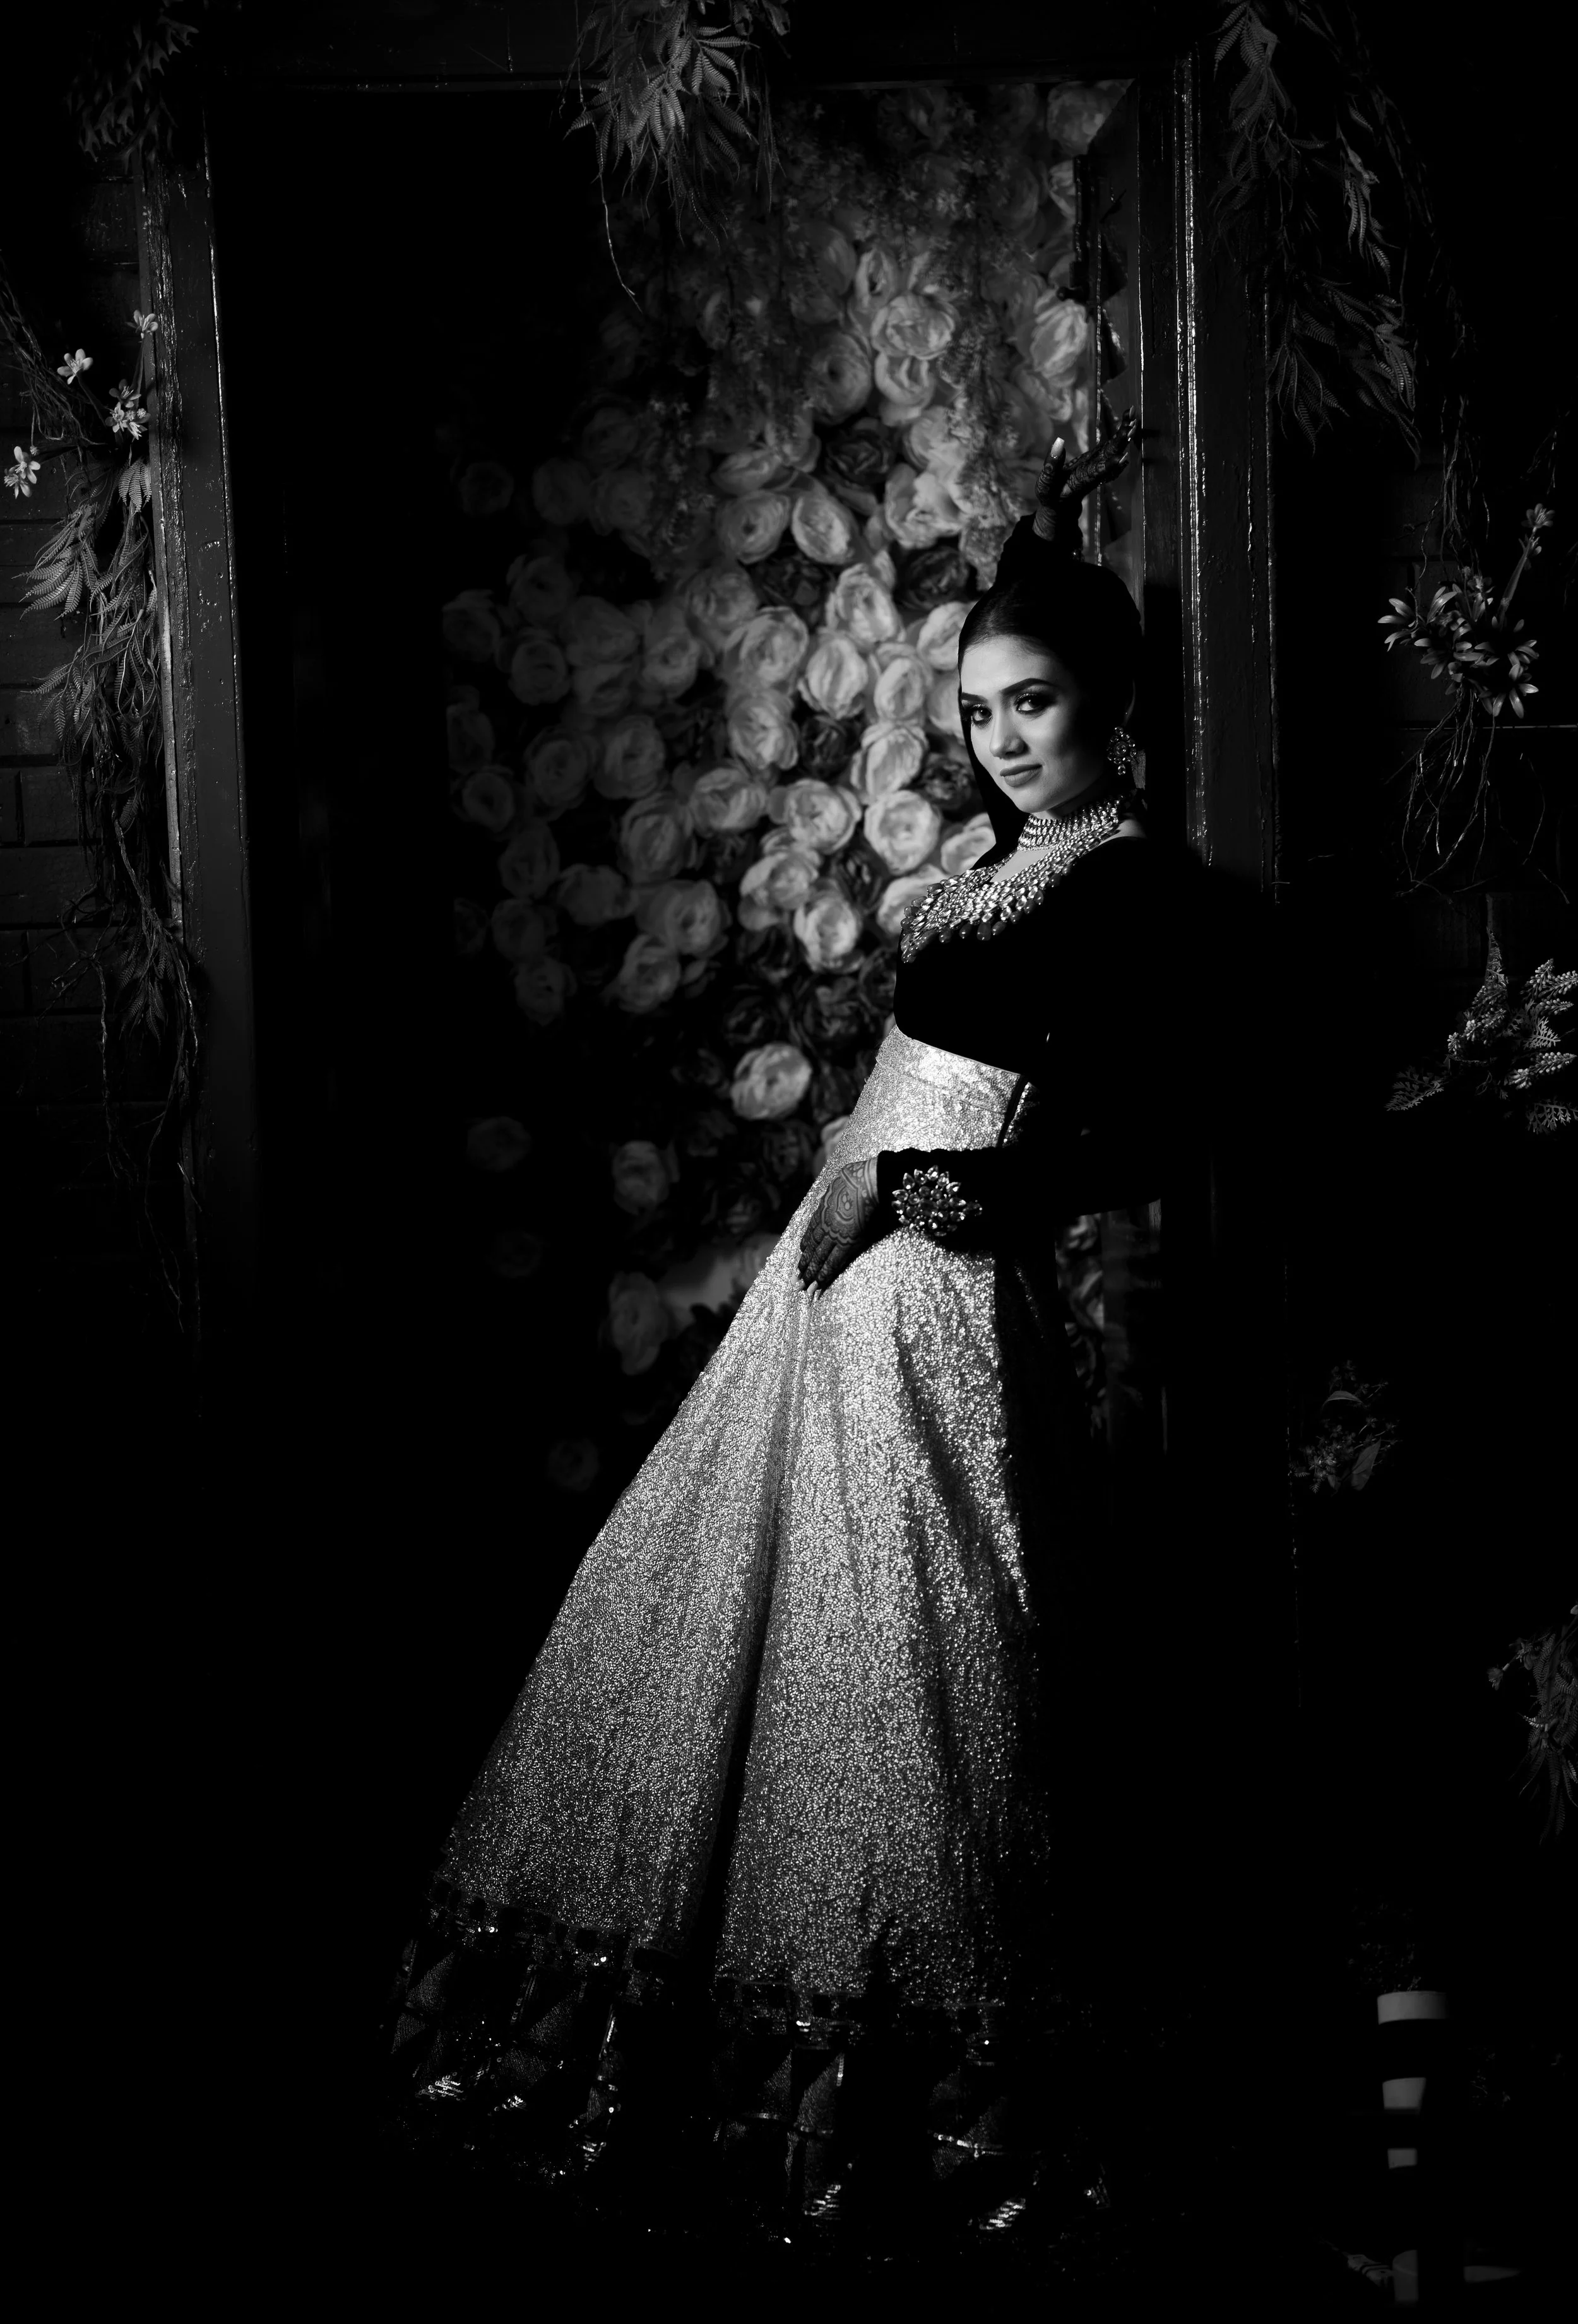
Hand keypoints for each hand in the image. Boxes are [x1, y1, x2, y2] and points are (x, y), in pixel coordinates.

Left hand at [798, 1156, 881, 1293]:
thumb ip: (830, 1192)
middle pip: (812, 1249)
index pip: (811, 1233)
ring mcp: (834, 1235)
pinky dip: (825, 1274)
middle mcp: (825, 1225)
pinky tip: (818, 1284)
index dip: (806, 1247)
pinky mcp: (847, 1243)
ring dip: (810, 1275)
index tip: (801, 1256)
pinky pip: (834, 1262)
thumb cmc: (858, 1178)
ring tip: (802, 1288)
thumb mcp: (836, 1182)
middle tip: (795, 1281)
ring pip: (819, 1258)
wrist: (867, 1181)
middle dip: (803, 1266)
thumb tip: (824, 1194)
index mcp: (823, 1210)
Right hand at [1032, 408, 1139, 544]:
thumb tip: (1059, 441)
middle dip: (1120, 442)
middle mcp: (1094, 473)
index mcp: (1081, 482)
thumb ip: (1050, 467)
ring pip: (1113, 449)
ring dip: (1124, 434)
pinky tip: (1130, 421)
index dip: (1108, 466)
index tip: (1121, 457)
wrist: (1063, 502)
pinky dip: (1120, 433)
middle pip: (1109, 457)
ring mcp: (1098, 465)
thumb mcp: (1045, 486)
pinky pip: (1112, 445)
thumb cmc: (1051, 496)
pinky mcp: (1098, 458)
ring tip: (1133, 415)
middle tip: (1132, 426)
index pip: (1096, 473)